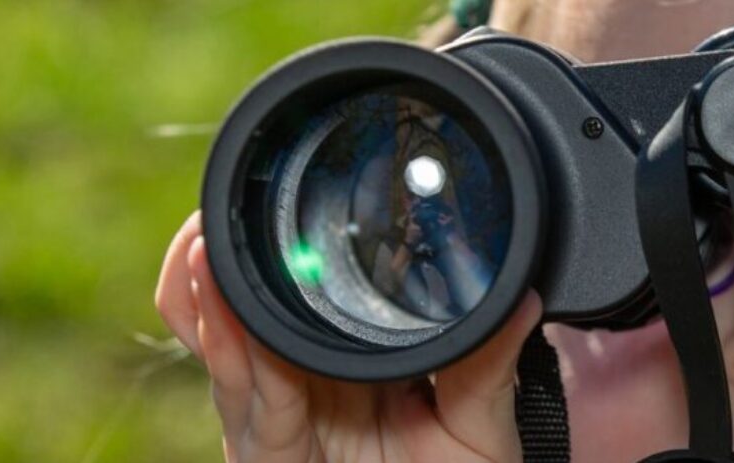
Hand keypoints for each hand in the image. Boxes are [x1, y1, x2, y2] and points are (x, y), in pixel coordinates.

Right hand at [155, 211, 538, 461]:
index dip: (266, 250)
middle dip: (213, 255)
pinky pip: (243, 399)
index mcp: (340, 371)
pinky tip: (224, 312)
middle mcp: (296, 390)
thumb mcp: (481, 429)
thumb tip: (525, 297)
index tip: (279, 195)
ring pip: (220, 345)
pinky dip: (229, 349)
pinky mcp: (267, 460)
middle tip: (221, 204)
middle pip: (228, 310)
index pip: (283, 299)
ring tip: (208, 243)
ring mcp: (274, 426)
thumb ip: (489, 364)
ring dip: (208, 291)